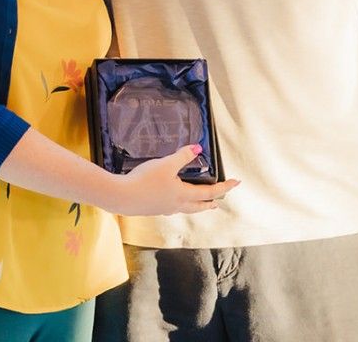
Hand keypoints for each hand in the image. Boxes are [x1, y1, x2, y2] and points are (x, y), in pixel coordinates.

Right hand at [107, 145, 240, 216]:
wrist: (122, 197)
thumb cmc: (145, 181)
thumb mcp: (166, 164)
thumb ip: (182, 156)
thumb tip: (198, 148)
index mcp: (183, 195)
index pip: (210, 192)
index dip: (224, 187)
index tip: (236, 182)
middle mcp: (177, 205)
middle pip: (199, 206)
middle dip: (211, 202)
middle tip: (219, 201)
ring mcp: (165, 209)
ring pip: (187, 209)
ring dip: (197, 206)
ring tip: (200, 204)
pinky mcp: (154, 209)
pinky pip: (174, 208)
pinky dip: (182, 205)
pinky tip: (174, 202)